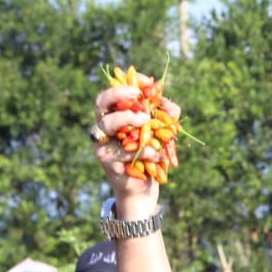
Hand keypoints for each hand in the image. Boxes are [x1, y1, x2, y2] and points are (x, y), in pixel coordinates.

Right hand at [93, 80, 178, 213]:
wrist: (143, 188)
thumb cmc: (150, 156)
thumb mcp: (162, 134)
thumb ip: (167, 117)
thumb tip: (170, 106)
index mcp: (115, 116)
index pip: (114, 93)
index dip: (128, 84)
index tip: (148, 83)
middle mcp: (104, 127)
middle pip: (101, 103)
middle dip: (119, 94)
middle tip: (138, 95)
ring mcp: (102, 144)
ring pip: (107, 123)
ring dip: (128, 118)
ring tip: (146, 120)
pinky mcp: (106, 161)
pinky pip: (123, 150)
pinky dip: (143, 150)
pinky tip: (156, 154)